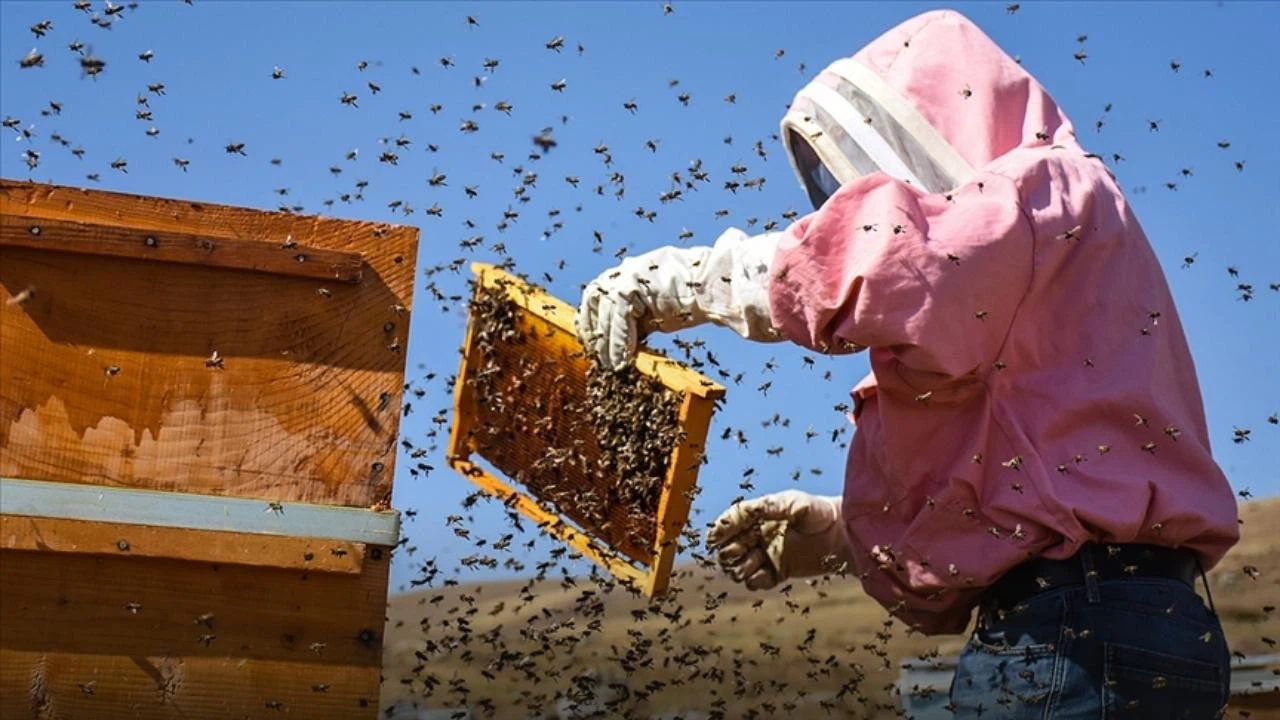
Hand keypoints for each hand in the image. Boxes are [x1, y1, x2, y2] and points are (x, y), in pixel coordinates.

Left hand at [575, 230, 783, 370]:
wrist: (717, 283)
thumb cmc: (698, 296)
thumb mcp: (662, 306)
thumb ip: (643, 316)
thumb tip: (632, 338)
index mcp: (634, 272)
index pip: (601, 292)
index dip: (592, 317)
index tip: (591, 340)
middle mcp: (628, 269)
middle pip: (595, 296)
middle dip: (591, 326)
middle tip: (595, 354)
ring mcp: (630, 274)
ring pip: (605, 310)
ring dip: (606, 342)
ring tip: (611, 365)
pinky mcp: (635, 286)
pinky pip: (619, 318)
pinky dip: (619, 342)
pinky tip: (622, 360)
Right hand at [706, 490, 849, 589]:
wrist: (845, 536)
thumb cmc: (821, 513)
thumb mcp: (797, 503)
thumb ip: (774, 506)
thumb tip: (751, 510)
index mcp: (761, 515)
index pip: (733, 521)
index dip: (721, 529)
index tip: (713, 538)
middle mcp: (760, 535)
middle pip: (730, 546)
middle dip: (729, 551)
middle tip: (739, 553)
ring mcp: (767, 554)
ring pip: (740, 565)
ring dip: (739, 567)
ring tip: (752, 564)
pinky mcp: (778, 572)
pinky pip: (757, 581)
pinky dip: (754, 581)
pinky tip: (762, 576)